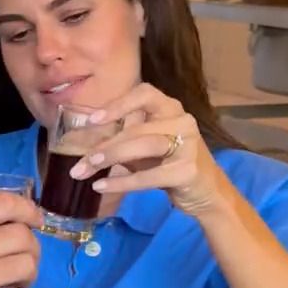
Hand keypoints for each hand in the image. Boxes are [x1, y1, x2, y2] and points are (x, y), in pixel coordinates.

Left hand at [69, 84, 226, 216]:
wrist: (207, 194)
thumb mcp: (146, 151)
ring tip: (88, 170)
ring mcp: (188, 144)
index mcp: (170, 109)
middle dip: (105, 146)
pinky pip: (150, 176)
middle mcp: (182, 120)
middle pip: (137, 128)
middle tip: (81, 163)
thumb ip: (123, 144)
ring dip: (112, 157)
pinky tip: (102, 187)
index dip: (118, 104)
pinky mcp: (188, 170)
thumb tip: (86, 150)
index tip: (93, 120)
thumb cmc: (172, 167)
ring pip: (145, 145)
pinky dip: (123, 182)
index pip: (144, 94)